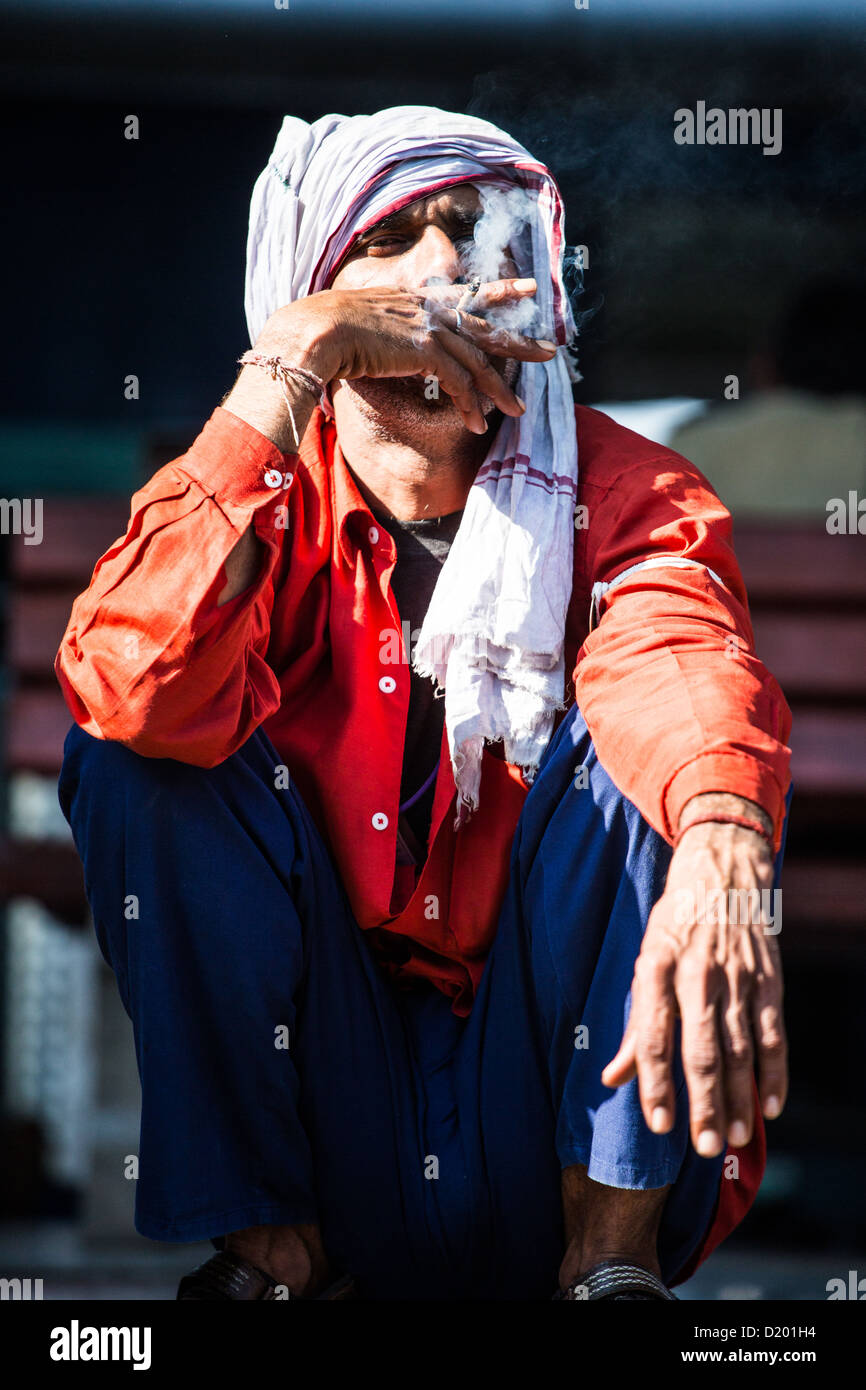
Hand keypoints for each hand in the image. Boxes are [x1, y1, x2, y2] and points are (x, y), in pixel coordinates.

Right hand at [254, 278, 557, 434]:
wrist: (316, 331)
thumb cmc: (327, 333)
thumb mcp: (362, 324)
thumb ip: (384, 334)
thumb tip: (381, 349)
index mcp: (416, 297)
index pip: (468, 294)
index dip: (502, 290)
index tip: (530, 288)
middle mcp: (429, 308)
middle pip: (485, 326)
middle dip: (520, 340)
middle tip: (550, 350)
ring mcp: (430, 327)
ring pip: (478, 362)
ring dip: (499, 391)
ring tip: (518, 411)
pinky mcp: (427, 349)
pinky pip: (460, 383)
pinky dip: (471, 405)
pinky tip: (478, 424)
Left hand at [601, 795, 787, 1156]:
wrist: (721, 873)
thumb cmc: (674, 926)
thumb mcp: (644, 962)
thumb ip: (634, 1025)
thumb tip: (611, 1078)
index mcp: (657, 969)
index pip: (653, 1036)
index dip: (656, 1084)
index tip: (660, 1125)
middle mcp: (697, 975)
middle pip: (701, 1050)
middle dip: (703, 1103)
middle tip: (702, 1148)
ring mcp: (737, 978)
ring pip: (740, 1049)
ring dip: (738, 1098)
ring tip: (732, 1137)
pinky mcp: (767, 980)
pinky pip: (773, 1033)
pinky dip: (775, 1072)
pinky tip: (771, 1106)